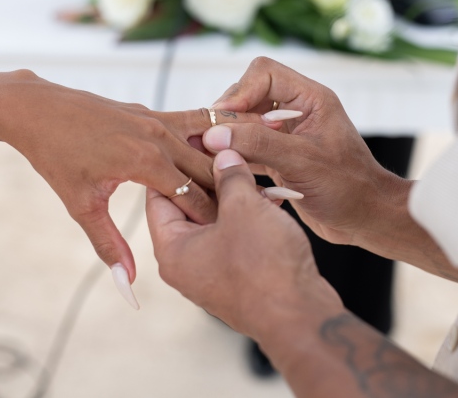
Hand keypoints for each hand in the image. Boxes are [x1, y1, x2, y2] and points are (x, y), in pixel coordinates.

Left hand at [0, 71, 272, 283]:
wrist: (37, 108)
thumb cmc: (55, 155)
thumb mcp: (82, 205)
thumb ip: (110, 245)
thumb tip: (128, 285)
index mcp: (145, 161)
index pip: (196, 196)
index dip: (220, 218)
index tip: (245, 235)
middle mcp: (157, 136)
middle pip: (210, 168)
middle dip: (235, 189)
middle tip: (269, 203)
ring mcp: (156, 119)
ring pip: (209, 138)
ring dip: (234, 151)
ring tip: (266, 161)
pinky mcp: (151, 111)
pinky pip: (194, 119)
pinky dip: (217, 129)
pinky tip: (237, 134)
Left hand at [146, 149, 341, 338]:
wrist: (299, 316)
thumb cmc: (264, 268)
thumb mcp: (244, 208)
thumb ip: (230, 177)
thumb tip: (222, 156)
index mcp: (172, 249)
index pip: (158, 196)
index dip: (174, 165)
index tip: (190, 141)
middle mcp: (185, 263)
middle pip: (187, 207)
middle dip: (209, 178)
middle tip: (224, 149)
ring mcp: (211, 272)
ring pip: (215, 221)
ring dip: (233, 196)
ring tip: (250, 169)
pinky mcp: (236, 276)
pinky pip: (234, 237)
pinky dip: (247, 216)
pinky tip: (269, 196)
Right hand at [204, 57, 408, 245]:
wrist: (367, 220)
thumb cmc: (348, 187)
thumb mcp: (302, 162)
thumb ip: (259, 144)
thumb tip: (215, 134)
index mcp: (310, 99)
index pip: (264, 73)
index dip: (239, 91)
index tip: (222, 117)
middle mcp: (296, 111)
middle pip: (248, 97)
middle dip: (227, 117)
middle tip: (210, 142)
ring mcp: (286, 135)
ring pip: (244, 124)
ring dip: (227, 140)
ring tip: (210, 156)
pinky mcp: (278, 159)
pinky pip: (247, 149)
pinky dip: (234, 159)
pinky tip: (224, 173)